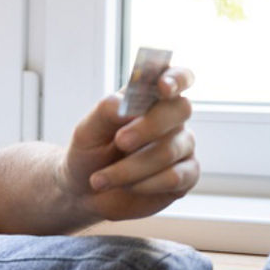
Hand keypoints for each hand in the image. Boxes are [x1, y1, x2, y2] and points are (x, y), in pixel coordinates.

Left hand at [58, 66, 199, 221]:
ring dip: (131, 167)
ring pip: (170, 149)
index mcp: (148, 99)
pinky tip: (126, 187)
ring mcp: (181, 146)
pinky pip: (175, 177)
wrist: (84, 192)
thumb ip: (106, 111)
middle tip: (121, 141)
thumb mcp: (87, 131)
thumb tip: (127, 105)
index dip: (176, 78)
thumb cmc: (89, 153)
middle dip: (149, 126)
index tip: (163, 86)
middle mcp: (170, 119)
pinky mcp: (186, 175)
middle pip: (180, 109)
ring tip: (100, 179)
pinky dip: (145, 183)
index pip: (176, 77)